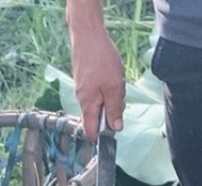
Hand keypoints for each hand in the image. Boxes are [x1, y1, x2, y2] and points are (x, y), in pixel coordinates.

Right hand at [68, 22, 125, 142]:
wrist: (87, 34)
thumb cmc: (100, 60)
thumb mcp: (114, 88)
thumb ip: (115, 110)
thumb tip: (116, 128)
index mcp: (88, 106)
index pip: (91, 132)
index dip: (102, 135)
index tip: (114, 128)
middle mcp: (82, 100)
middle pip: (97, 117)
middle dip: (111, 112)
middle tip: (119, 96)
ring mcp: (82, 89)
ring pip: (99, 103)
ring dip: (110, 97)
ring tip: (115, 81)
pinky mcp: (84, 79)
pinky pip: (97, 91)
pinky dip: (106, 87)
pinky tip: (110, 74)